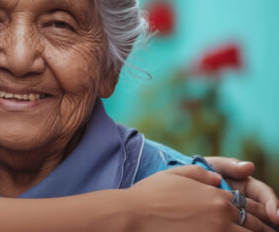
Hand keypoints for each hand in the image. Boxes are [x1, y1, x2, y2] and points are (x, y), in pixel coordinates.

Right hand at [128, 165, 272, 231]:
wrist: (134, 214)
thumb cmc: (151, 193)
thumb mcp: (176, 174)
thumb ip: (201, 175)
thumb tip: (218, 180)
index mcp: (217, 196)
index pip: (249, 208)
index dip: (260, 216)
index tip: (264, 221)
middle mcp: (222, 215)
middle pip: (255, 227)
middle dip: (263, 229)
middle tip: (270, 231)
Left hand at [206, 156, 278, 228]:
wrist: (182, 183)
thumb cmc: (201, 171)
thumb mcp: (213, 166)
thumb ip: (229, 165)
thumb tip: (249, 166)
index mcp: (247, 186)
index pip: (265, 195)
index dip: (272, 204)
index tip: (275, 215)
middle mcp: (247, 201)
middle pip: (264, 213)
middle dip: (270, 222)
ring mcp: (239, 212)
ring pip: (254, 223)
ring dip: (261, 228)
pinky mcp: (231, 220)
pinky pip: (238, 226)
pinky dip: (242, 230)